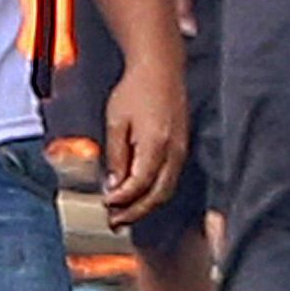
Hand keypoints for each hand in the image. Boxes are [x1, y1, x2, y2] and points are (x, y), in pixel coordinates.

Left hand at [98, 49, 191, 222]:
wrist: (161, 68)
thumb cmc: (136, 90)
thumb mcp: (116, 122)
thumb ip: (116, 156)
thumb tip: (113, 185)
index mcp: (156, 144)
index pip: (139, 185)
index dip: (122, 199)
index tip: (106, 205)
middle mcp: (174, 152)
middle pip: (158, 195)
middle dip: (135, 212)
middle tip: (114, 222)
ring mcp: (182, 151)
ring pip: (166, 190)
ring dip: (146, 206)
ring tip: (125, 213)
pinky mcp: (182, 148)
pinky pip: (170, 179)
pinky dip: (154, 192)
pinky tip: (139, 195)